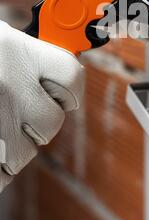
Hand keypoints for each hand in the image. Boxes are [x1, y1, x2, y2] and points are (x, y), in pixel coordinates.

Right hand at [0, 21, 83, 191]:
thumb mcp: (1, 42)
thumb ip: (30, 56)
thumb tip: (59, 78)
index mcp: (19, 52)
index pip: (72, 77)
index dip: (68, 90)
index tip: (58, 93)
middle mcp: (9, 85)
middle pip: (52, 122)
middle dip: (38, 123)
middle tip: (18, 111)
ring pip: (26, 154)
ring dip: (14, 147)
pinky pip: (1, 177)